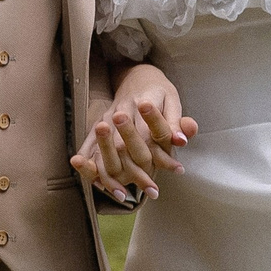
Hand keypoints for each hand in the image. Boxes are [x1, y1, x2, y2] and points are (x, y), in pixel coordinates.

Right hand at [72, 67, 194, 201]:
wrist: (133, 74)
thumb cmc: (158, 90)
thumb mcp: (172, 99)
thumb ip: (176, 120)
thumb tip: (182, 140)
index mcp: (141, 103)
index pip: (150, 133)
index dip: (163, 154)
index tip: (177, 171)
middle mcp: (120, 112)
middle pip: (124, 146)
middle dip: (137, 171)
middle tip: (152, 191)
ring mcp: (105, 119)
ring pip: (103, 151)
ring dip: (111, 176)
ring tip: (123, 195)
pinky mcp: (96, 126)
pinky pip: (88, 148)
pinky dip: (89, 167)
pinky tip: (97, 184)